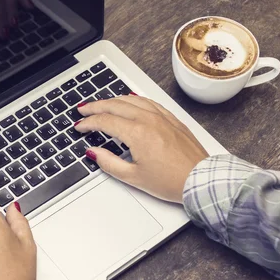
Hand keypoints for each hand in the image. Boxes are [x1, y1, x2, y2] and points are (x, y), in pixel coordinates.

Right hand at [74, 95, 208, 203]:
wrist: (200, 179)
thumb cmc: (171, 181)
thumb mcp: (133, 177)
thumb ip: (109, 163)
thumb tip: (94, 153)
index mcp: (137, 133)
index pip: (105, 121)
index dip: (88, 123)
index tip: (79, 127)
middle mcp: (148, 120)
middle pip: (115, 105)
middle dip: (95, 106)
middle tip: (83, 110)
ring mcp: (161, 116)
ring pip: (131, 99)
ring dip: (112, 100)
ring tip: (101, 104)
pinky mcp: (171, 118)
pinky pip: (148, 101)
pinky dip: (133, 98)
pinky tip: (128, 100)